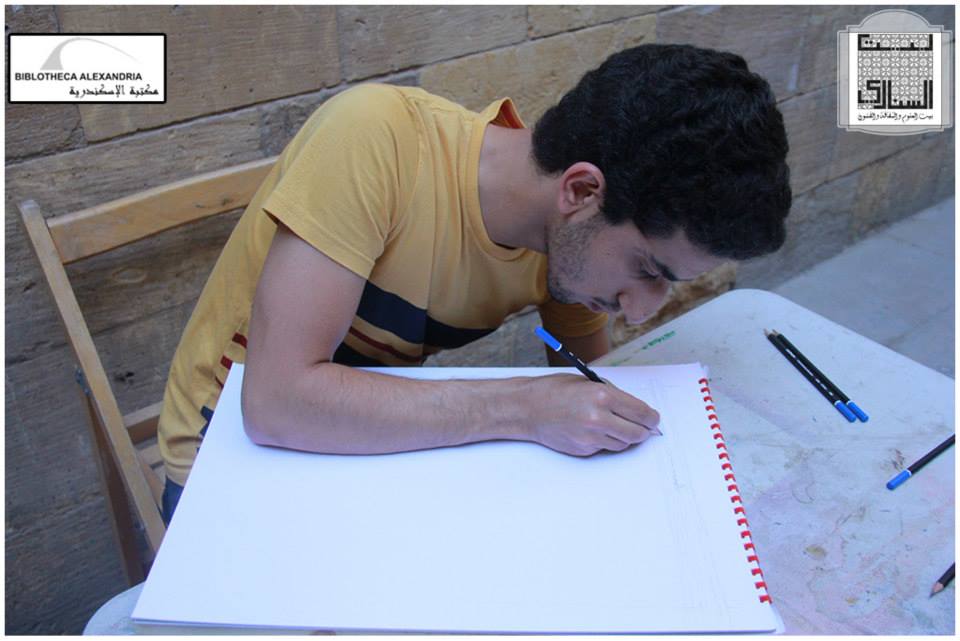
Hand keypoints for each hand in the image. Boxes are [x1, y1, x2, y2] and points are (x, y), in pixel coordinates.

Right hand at [516, 374, 660, 455]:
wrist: (527, 408)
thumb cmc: (554, 391)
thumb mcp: (587, 382)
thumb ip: (613, 395)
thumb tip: (636, 410)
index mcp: (603, 396)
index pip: (642, 413)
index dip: (652, 418)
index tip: (653, 419)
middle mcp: (599, 418)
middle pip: (637, 434)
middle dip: (642, 430)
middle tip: (642, 426)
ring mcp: (591, 437)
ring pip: (623, 444)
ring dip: (623, 436)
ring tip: (611, 424)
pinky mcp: (583, 450)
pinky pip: (605, 448)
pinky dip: (605, 441)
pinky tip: (592, 430)